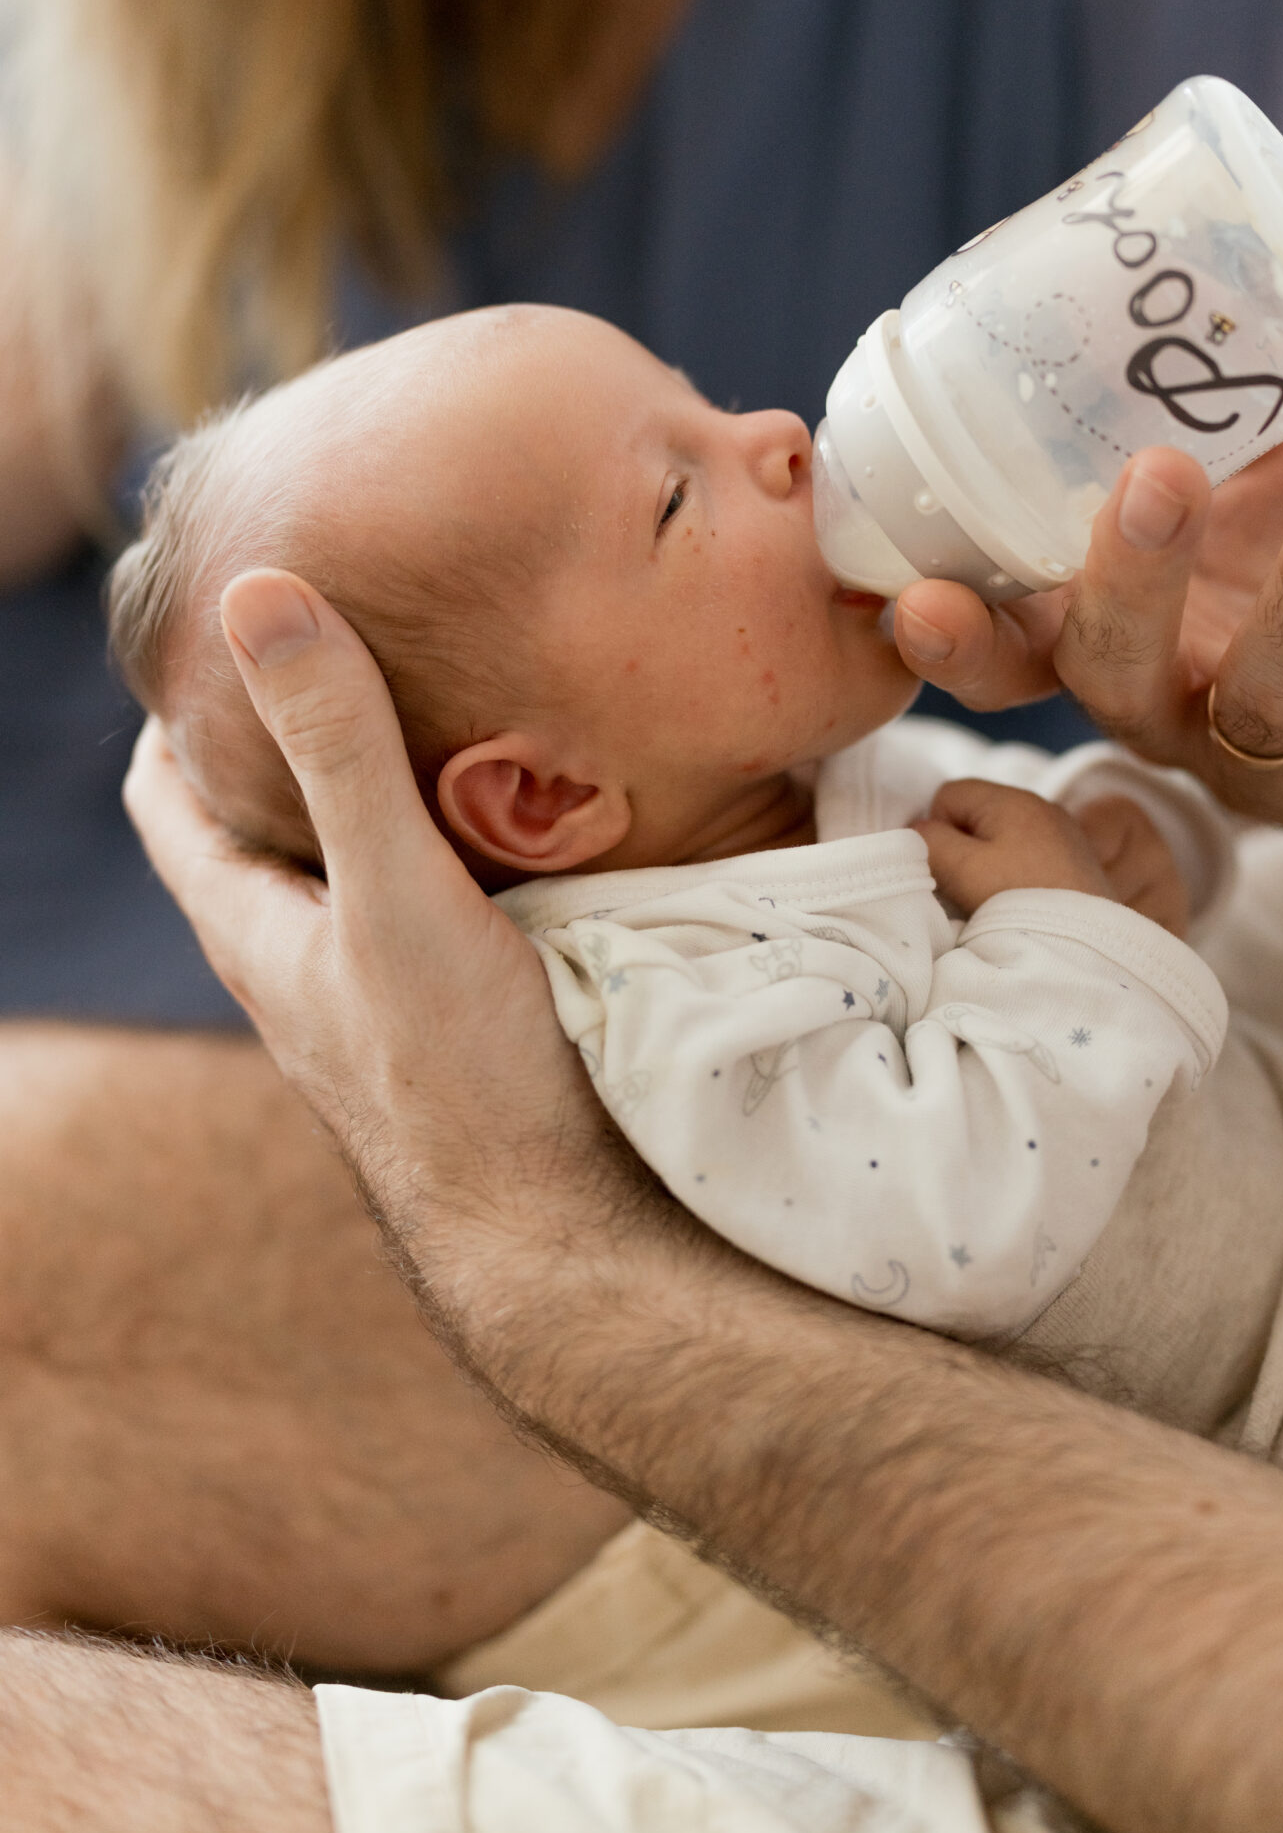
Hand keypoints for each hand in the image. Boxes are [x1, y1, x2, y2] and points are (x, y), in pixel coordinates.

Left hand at [121, 570, 732, 1446]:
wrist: (566, 1240)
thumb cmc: (466, 1081)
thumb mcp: (394, 896)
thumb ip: (339, 750)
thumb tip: (258, 593)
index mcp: (252, 932)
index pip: (165, 799)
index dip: (173, 708)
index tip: (220, 620)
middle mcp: (305, 965)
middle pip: (265, 823)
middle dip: (287, 732)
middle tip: (349, 632)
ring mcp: (385, 996)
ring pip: (359, 866)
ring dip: (382, 787)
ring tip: (443, 695)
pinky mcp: (464, 1016)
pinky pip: (439, 903)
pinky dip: (459, 842)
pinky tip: (528, 812)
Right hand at [895, 413, 1282, 848]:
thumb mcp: (1265, 452)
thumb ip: (1194, 397)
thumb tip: (1134, 279)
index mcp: (1120, 638)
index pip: (1012, 656)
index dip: (959, 643)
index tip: (920, 601)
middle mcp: (1180, 719)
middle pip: (1116, 682)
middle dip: (1130, 585)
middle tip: (1156, 476)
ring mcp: (1280, 775)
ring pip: (1265, 700)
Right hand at [914, 777, 1179, 922]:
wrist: (1091, 943)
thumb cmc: (1022, 900)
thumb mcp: (962, 868)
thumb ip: (929, 842)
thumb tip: (916, 832)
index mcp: (1012, 799)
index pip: (948, 794)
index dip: (935, 830)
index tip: (945, 870)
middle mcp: (1042, 808)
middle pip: (976, 816)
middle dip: (962, 849)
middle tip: (966, 889)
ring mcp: (1063, 836)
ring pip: (1001, 840)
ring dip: (987, 868)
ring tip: (994, 902)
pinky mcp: (1075, 865)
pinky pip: (1027, 859)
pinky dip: (1014, 879)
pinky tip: (1020, 906)